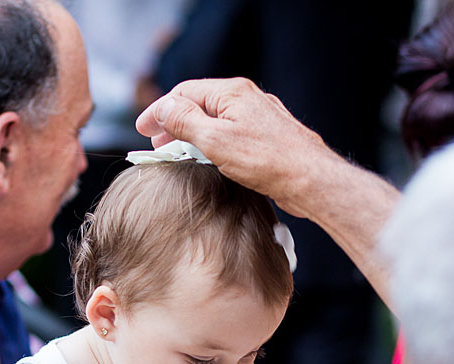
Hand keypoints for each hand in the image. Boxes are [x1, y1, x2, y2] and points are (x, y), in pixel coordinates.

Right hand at [134, 78, 342, 218]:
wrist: (311, 180)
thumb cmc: (268, 160)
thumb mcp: (216, 141)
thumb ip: (186, 121)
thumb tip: (164, 108)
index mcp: (232, 93)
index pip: (184, 93)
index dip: (160, 110)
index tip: (143, 129)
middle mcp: (247, 99)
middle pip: (199, 104)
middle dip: (173, 122)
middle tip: (156, 142)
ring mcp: (258, 118)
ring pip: (216, 120)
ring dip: (192, 134)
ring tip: (176, 152)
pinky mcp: (267, 137)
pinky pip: (231, 133)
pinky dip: (212, 142)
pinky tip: (208, 158)